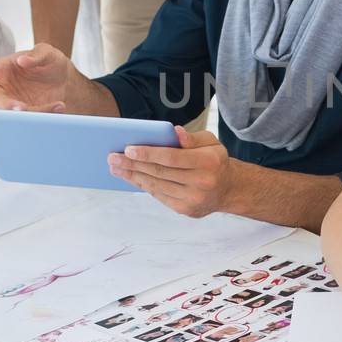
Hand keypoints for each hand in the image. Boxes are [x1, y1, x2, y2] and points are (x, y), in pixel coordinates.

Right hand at [0, 42, 72, 110]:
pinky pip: (32, 119)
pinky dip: (46, 116)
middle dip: (7, 108)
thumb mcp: (46, 52)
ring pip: (15, 115)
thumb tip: (22, 60)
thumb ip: (36, 55)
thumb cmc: (50, 61)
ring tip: (55, 105)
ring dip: (34, 113)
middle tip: (22, 109)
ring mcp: (15, 103)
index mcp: (0, 70)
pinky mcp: (28, 114)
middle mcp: (4, 89)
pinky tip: (59, 106)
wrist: (65, 77)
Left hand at [108, 125, 236, 217]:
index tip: (128, 148)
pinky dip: (143, 185)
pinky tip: (131, 177)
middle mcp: (201, 182)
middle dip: (133, 164)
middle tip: (113, 157)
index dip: (149, 153)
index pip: (172, 157)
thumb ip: (192, 138)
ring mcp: (193, 199)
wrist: (228, 189)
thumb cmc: (214, 161)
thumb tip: (174, 132)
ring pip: (156, 185)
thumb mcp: (211, 142)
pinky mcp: (185, 209)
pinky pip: (159, 195)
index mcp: (208, 162)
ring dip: (133, 176)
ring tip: (116, 167)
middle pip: (160, 172)